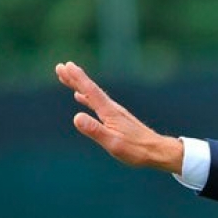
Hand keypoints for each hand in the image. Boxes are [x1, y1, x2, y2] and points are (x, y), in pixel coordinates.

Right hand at [55, 62, 183, 173]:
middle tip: (60, 66)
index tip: (65, 65)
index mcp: (110, 113)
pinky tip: (81, 98)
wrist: (157, 151)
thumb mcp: (113, 143)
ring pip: (93, 95)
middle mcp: (113, 109)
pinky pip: (98, 104)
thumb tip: (76, 117)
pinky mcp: (118, 118)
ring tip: (66, 78)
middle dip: (75, 78)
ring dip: (79, 86)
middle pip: (91, 90)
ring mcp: (115, 113)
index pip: (91, 92)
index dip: (77, 78)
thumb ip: (95, 130)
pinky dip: (87, 98)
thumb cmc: (136, 150)